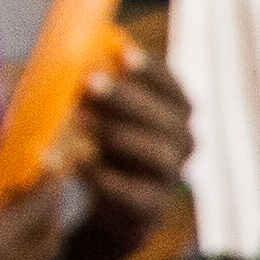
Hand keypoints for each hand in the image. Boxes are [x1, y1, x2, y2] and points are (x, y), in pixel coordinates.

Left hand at [65, 43, 191, 239]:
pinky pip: (134, 192)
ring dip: (117, 134)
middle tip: (89, 83)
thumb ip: (103, 87)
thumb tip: (75, 51)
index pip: (172, 85)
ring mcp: (173, 175)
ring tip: (79, 121)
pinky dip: (105, 179)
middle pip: (165, 117)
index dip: (151, 69)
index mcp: (177, 111)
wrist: (119, 208)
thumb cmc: (112, 147)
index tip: (123, 54)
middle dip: (127, 98)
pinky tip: (76, 165)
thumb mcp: (111, 114)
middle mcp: (184, 140)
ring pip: (155, 153)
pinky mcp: (154, 206)